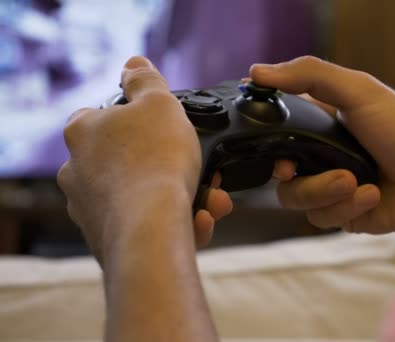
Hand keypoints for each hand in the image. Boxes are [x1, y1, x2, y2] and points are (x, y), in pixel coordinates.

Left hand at [57, 56, 232, 263]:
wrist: (150, 229)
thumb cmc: (155, 161)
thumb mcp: (159, 103)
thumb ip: (146, 80)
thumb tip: (133, 63)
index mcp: (83, 132)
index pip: (105, 114)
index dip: (139, 118)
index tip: (167, 128)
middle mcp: (77, 170)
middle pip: (131, 158)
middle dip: (172, 163)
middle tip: (202, 169)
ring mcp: (88, 207)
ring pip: (143, 194)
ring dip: (180, 194)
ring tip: (211, 202)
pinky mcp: (105, 239)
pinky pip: (146, 224)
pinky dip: (173, 221)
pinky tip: (197, 221)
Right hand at [252, 56, 394, 235]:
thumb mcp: (360, 91)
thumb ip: (311, 75)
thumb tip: (258, 71)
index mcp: (323, 122)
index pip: (278, 128)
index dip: (267, 136)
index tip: (264, 139)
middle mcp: (323, 155)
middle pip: (278, 170)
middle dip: (292, 172)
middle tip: (295, 168)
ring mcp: (331, 187)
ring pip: (295, 197)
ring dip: (324, 189)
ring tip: (355, 181)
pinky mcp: (342, 214)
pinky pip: (322, 217)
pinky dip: (347, 206)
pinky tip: (372, 195)